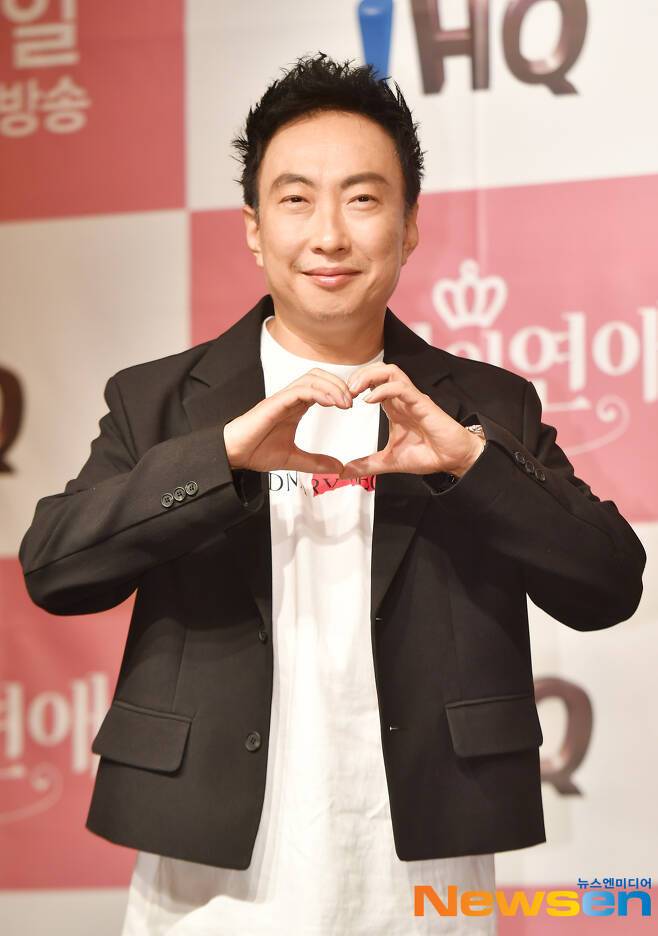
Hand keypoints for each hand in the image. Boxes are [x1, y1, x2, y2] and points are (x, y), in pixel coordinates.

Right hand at [223, 368, 353, 473]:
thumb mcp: (293, 460)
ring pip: (311, 378)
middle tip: (351, 402)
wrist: (233, 454)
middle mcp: (290, 399)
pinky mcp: (274, 403)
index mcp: (295, 407)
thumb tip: (338, 468)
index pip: (321, 387)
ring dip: (332, 387)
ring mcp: (282, 399)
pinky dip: (318, 392)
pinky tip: (330, 402)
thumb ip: (315, 462)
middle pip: (319, 376)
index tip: (351, 405)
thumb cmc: (256, 451)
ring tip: (345, 402)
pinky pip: (299, 390)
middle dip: (339, 384)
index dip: (339, 391)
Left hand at [338, 363, 483, 479]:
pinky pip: (401, 387)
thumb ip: (367, 465)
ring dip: (369, 376)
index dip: (355, 385)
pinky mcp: (422, 404)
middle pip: (379, 369)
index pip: (373, 381)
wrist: (453, 460)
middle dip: (359, 375)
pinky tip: (369, 401)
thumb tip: (344, 472)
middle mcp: (402, 398)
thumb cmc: (427, 455)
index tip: (341, 399)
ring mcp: (412, 398)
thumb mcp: (389, 461)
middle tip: (344, 392)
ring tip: (354, 391)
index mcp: (394, 406)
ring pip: (390, 371)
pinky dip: (383, 390)